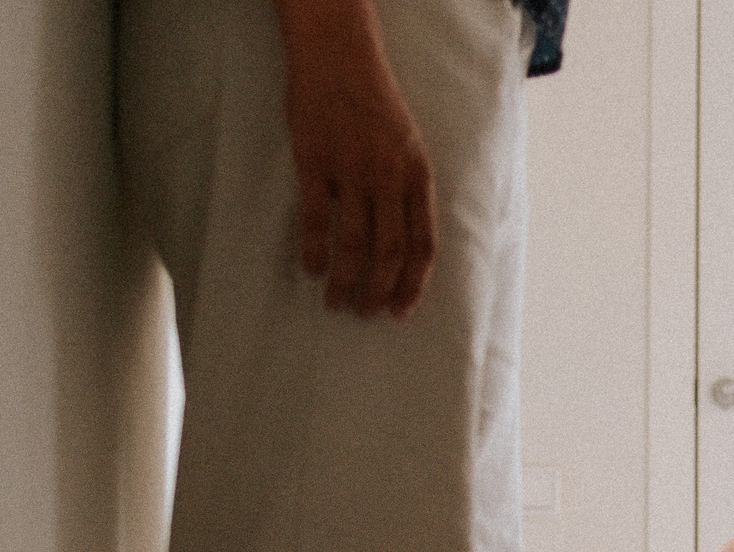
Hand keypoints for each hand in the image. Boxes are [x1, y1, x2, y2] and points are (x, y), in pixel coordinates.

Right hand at [275, 0, 436, 317]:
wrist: (339, 56)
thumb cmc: (374, 102)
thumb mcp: (408, 145)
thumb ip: (408, 189)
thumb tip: (405, 239)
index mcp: (417, 177)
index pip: (423, 244)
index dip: (413, 283)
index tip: (402, 309)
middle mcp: (389, 178)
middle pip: (390, 252)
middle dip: (379, 291)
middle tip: (366, 313)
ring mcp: (352, 171)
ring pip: (354, 242)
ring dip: (347, 280)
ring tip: (336, 302)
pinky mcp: (315, 162)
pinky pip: (315, 218)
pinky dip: (313, 249)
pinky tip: (310, 269)